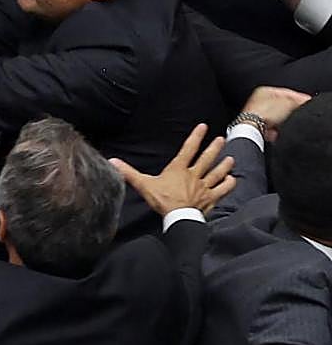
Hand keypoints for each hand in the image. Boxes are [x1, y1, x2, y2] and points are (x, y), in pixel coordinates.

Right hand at [109, 123, 234, 215]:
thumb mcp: (144, 185)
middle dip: (214, 148)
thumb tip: (113, 161)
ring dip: (224, 165)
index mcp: (179, 169)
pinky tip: (232, 179)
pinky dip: (228, 184)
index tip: (203, 126)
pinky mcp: (210, 198)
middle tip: (221, 139)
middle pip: (206, 158)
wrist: (178, 217)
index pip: (188, 149)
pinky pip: (222, 189)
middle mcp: (194, 175)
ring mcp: (204, 187)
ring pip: (217, 173)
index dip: (196, 137)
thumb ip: (129, 173)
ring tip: (230, 158)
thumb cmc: (162, 200)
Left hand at [241, 86, 310, 138]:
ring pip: (278, 118)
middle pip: (282, 106)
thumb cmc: (265, 113)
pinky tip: (275, 130)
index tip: (307, 102)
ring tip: (282, 123)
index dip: (299, 97)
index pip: (287, 92)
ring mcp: (257, 113)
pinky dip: (275, 130)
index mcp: (265, 90)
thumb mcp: (288, 102)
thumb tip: (304, 100)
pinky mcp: (257, 126)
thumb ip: (298, 100)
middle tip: (295, 114)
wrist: (253, 128)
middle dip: (290, 112)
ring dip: (282, 122)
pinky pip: (272, 128)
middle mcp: (259, 100)